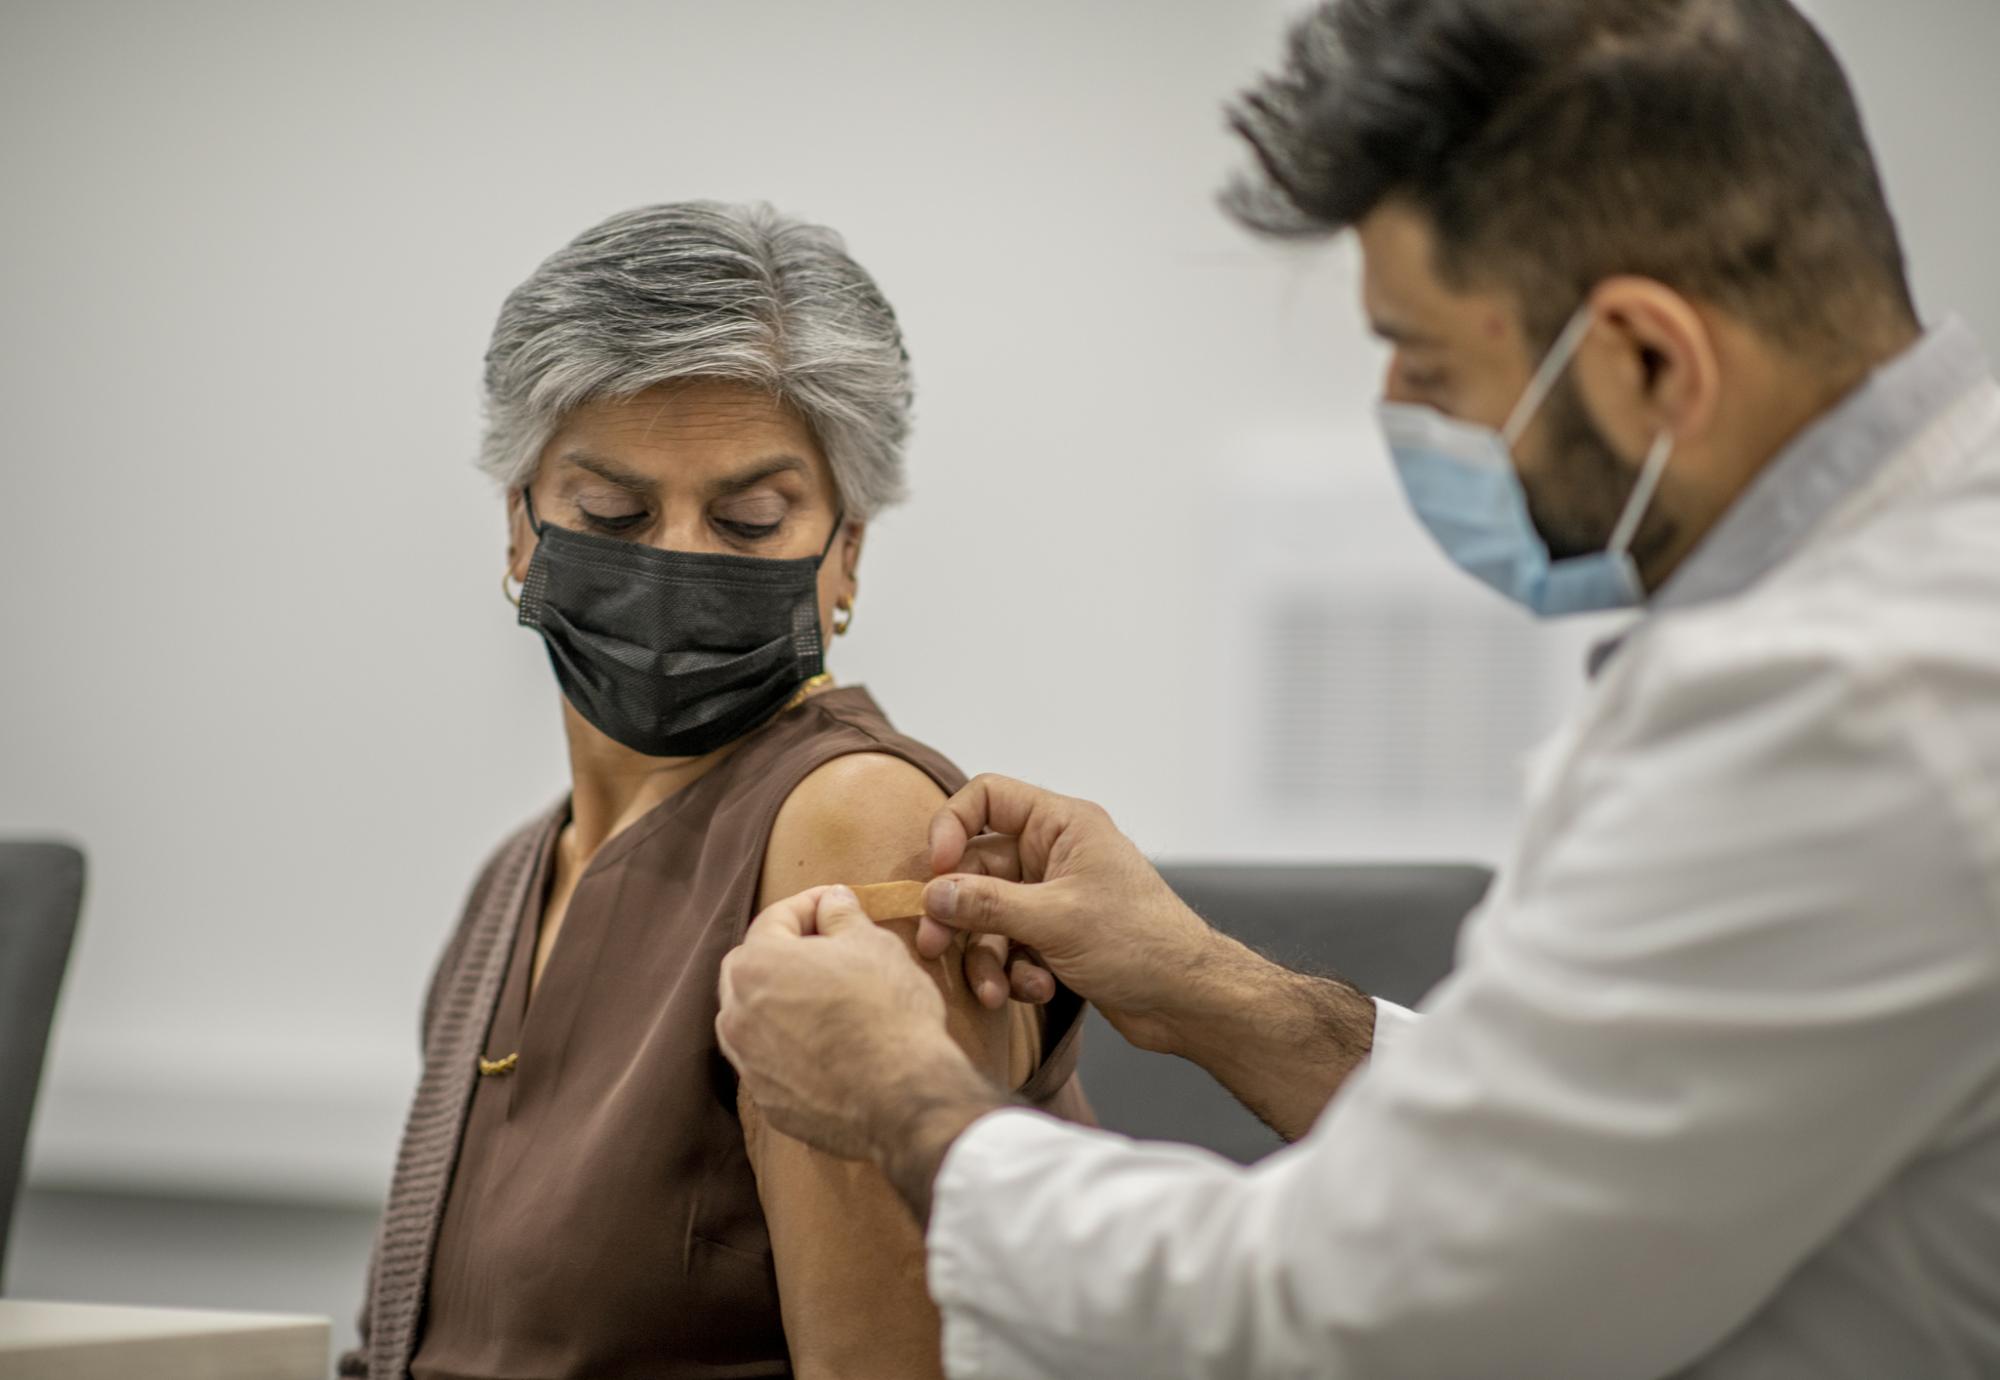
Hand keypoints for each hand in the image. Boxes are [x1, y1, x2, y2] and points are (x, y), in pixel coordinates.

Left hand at [717, 885, 974, 1160]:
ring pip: (753, 1017)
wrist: (902, 1097)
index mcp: (757, 965)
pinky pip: (770, 1061)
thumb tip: (832, 901)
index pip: (774, 919)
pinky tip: (826, 1045)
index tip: (835, 903)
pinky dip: (789, 1047)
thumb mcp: (874, 945)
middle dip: (784, 952)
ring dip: (780, 1001)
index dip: (809, 904)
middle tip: (827, 949)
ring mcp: (749, 1063)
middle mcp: (737, 1013)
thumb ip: (842, 915)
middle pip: (751, 967)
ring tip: (823, 999)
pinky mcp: (768, 1101)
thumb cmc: (887, 1011)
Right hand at [916, 774, 1221, 1054]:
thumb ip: (988, 905)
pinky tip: (1037, 989)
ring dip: (987, 956)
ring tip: (995, 991)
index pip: (987, 797)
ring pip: (990, 915)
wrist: (1185, 999)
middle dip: (958, 912)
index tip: (936, 869)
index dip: (952, 826)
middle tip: (934, 946)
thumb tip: (932, 894)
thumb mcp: (1055, 920)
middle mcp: (1054, 854)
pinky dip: (1015, 971)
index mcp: (1061, 826)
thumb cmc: (1140, 943)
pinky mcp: (1054, 937)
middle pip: (977, 867)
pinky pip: (1011, 945)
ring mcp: (1053, 896)